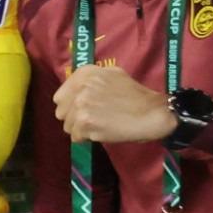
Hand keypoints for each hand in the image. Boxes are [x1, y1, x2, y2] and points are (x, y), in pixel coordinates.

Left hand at [51, 60, 174, 147]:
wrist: (152, 113)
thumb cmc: (136, 94)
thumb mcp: (113, 74)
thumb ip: (91, 79)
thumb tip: (74, 89)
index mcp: (85, 74)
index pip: (60, 96)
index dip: (70, 106)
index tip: (82, 110)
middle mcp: (80, 88)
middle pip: (61, 112)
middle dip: (73, 118)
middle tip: (91, 119)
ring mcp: (81, 106)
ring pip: (67, 126)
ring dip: (80, 129)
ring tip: (99, 126)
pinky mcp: (86, 123)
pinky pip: (76, 137)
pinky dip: (87, 138)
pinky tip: (102, 132)